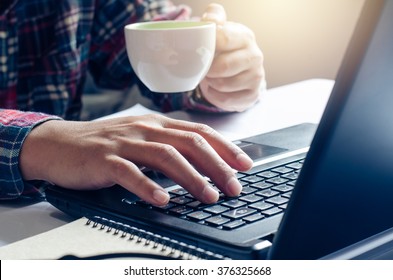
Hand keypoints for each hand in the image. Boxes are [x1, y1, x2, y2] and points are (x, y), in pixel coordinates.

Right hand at [19, 115, 252, 205]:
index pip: (198, 132)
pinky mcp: (103, 159)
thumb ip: (167, 146)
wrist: (58, 143)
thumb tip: (200, 163)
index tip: (244, 164)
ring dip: (191, 178)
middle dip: (216, 165)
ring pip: (165, 156)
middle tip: (233, 187)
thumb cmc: (104, 144)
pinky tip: (162, 200)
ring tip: (209, 196)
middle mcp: (144, 129)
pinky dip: (148, 187)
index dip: (225, 147)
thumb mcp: (140, 139)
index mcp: (156, 125)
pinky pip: (128, 173)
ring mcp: (124, 143)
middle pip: (189, 143)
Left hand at [199, 3, 264, 111]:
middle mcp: (255, 56)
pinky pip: (226, 99)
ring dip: (211, 83)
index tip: (201, 49)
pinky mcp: (252, 94)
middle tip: (204, 69)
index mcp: (245, 36)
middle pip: (223, 66)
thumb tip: (209, 20)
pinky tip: (216, 89)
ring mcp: (256, 76)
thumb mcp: (221, 29)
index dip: (207, 45)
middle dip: (208, 70)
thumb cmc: (226, 50)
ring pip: (223, 85)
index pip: (223, 38)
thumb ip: (214, 17)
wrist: (242, 73)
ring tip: (210, 78)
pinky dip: (216, 96)